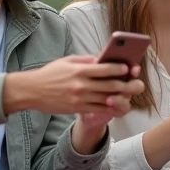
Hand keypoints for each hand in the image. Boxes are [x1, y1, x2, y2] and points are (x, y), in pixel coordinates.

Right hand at [4, 56, 143, 118]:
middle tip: (138, 84)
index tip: (128, 68)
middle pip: (110, 86)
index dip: (119, 69)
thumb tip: (103, 59)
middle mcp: (81, 85)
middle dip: (127, 85)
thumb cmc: (50, 74)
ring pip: (106, 99)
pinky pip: (98, 109)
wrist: (31, 91)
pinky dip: (110, 108)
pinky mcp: (77, 108)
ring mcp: (79, 98)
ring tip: (131, 95)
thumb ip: (86, 60)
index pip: (105, 69)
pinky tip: (118, 106)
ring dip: (121, 98)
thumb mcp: (67, 61)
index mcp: (79, 70)